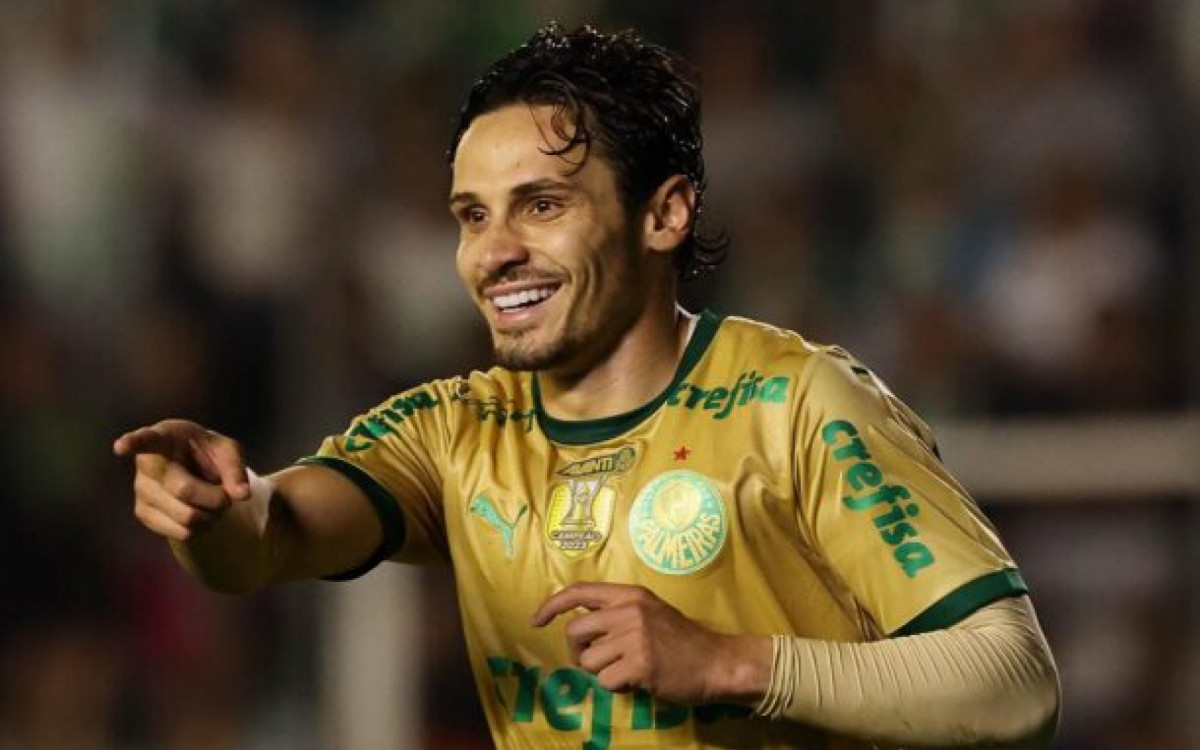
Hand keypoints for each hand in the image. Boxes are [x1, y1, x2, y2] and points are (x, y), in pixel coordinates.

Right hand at [113, 419, 250, 541]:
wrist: (192, 469)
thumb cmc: (207, 453)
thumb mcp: (227, 451)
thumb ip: (236, 468)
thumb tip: (241, 494)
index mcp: (164, 437)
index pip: (147, 439)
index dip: (133, 443)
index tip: (120, 447)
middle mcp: (145, 463)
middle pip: (184, 490)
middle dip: (216, 497)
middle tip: (226, 494)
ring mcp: (140, 489)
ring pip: (186, 516)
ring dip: (212, 515)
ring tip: (212, 502)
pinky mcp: (143, 513)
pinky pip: (182, 532)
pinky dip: (202, 528)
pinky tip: (200, 513)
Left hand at [532, 582, 770, 705]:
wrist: (717, 661)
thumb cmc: (682, 640)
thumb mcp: (650, 611)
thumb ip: (618, 611)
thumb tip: (578, 620)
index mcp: (630, 594)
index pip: (579, 592)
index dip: (551, 605)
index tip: (536, 620)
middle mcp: (629, 611)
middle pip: (575, 632)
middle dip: (578, 652)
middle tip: (598, 660)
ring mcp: (635, 637)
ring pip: (588, 662)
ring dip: (602, 672)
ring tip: (628, 670)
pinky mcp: (640, 665)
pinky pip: (605, 682)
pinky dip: (617, 687)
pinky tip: (638, 681)